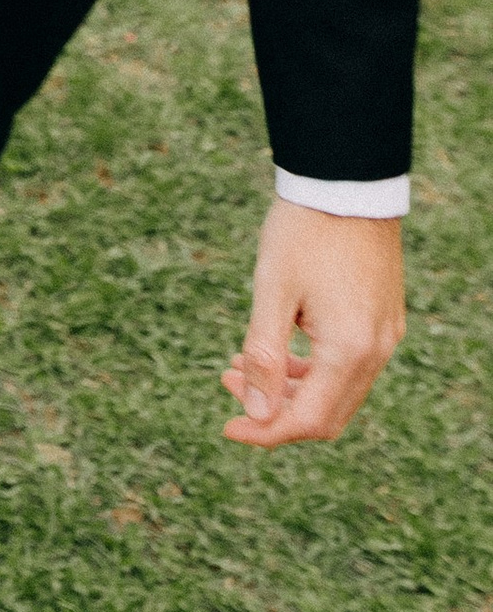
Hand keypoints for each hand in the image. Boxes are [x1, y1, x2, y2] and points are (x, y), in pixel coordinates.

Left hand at [221, 198, 403, 446]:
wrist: (345, 181)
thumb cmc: (302, 231)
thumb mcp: (272, 292)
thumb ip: (263, 357)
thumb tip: (256, 414)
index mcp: (350, 349)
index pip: (309, 420)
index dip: (266, 430)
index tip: (227, 425)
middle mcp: (377, 350)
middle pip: (326, 413)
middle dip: (274, 409)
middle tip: (229, 384)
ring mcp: (385, 335)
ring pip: (337, 389)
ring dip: (290, 387)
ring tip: (241, 365)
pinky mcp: (383, 318)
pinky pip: (349, 363)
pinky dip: (312, 367)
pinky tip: (275, 348)